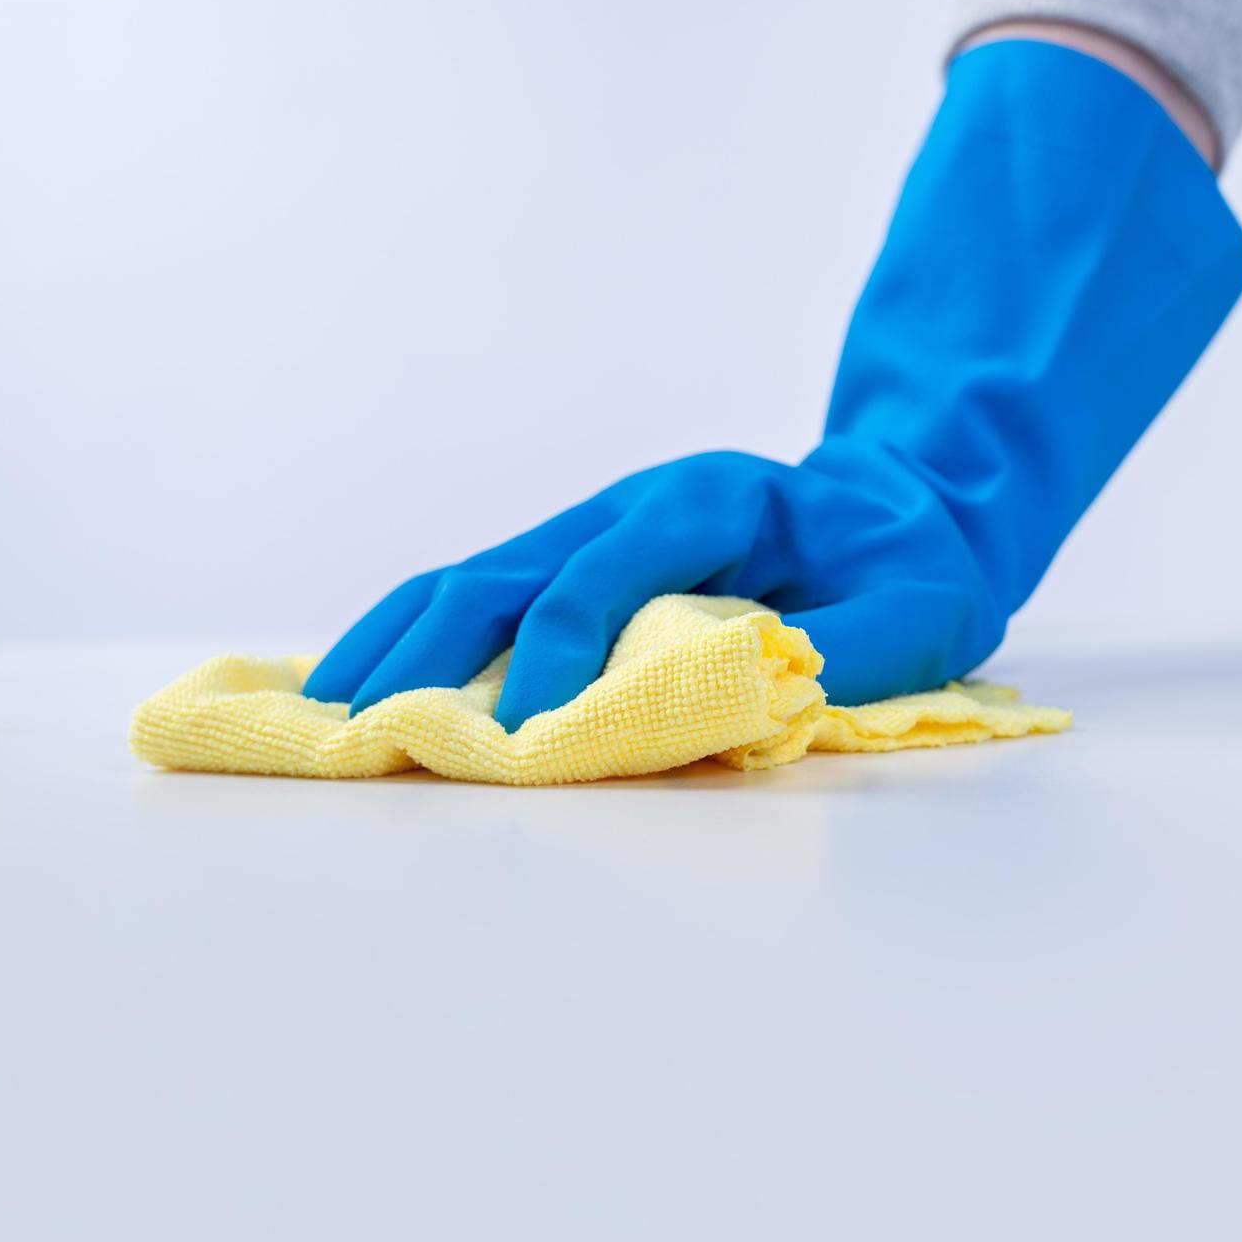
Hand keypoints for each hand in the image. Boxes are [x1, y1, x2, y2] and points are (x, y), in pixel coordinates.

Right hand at [305, 41, 1241, 730]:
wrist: (913, 510)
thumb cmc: (915, 566)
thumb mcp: (913, 613)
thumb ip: (835, 656)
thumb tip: (738, 703)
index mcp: (713, 501)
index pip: (605, 576)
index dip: (559, 657)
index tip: (529, 741)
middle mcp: (638, 504)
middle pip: (509, 569)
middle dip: (432, 650)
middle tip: (364, 729)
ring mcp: (606, 527)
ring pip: (478, 576)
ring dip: (401, 641)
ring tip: (326, 709)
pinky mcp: (591, 560)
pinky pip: (492, 593)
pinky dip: (425, 636)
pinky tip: (372, 678)